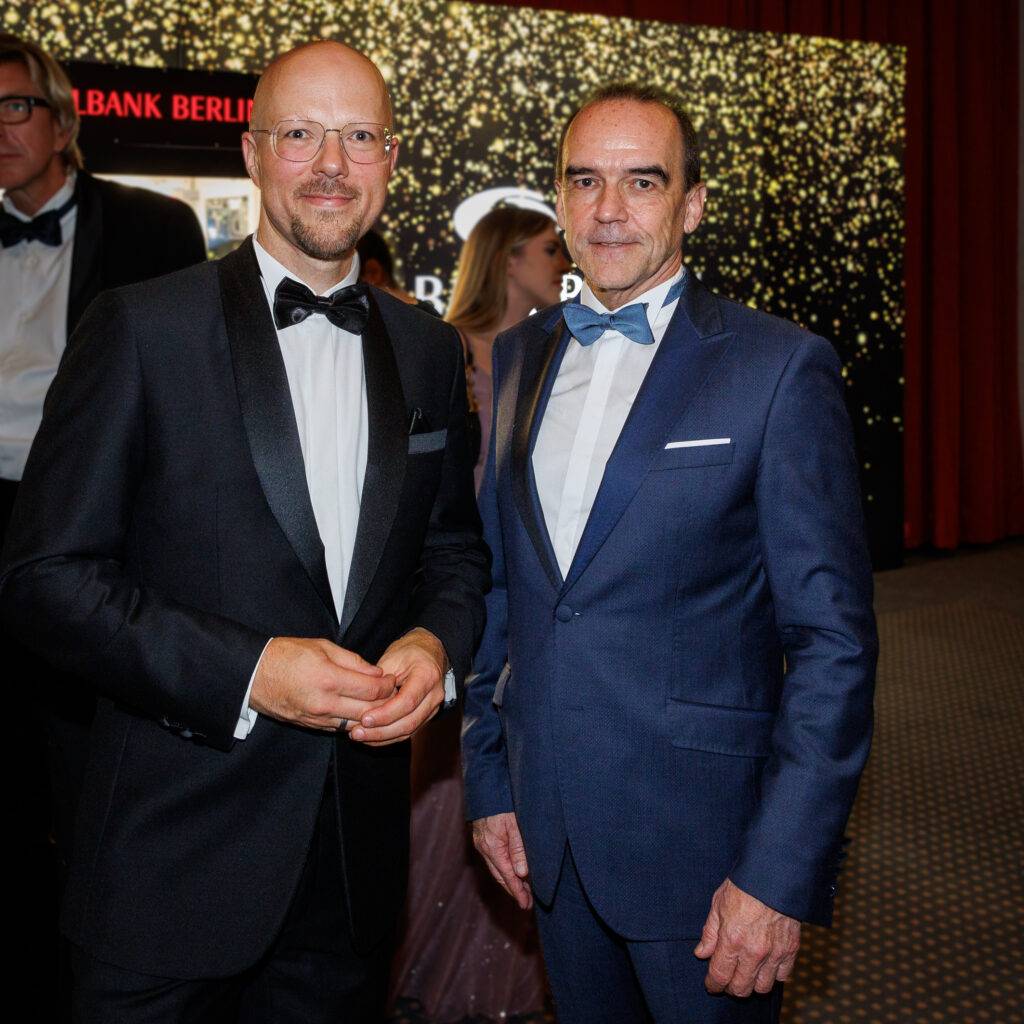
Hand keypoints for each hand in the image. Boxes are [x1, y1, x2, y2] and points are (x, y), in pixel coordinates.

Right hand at [249, 637, 394, 731]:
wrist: (253, 675)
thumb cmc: (287, 655)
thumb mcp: (322, 647)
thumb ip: (353, 661)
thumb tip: (377, 672)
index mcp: (329, 679)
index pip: (371, 690)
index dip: (387, 685)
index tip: (392, 679)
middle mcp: (324, 703)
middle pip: (368, 711)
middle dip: (385, 703)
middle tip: (392, 693)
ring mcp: (317, 718)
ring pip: (356, 724)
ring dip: (371, 715)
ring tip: (379, 703)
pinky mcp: (311, 726)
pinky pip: (340, 728)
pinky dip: (353, 721)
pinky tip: (358, 711)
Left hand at [348, 628, 446, 745]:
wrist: (428, 652)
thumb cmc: (409, 652)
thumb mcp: (392, 658)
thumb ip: (380, 682)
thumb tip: (362, 703)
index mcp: (427, 676)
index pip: (407, 701)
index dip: (385, 714)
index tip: (364, 719)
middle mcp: (434, 695)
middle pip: (409, 722)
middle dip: (381, 731)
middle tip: (356, 732)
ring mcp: (432, 708)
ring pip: (408, 731)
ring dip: (382, 737)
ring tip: (358, 735)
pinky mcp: (425, 717)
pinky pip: (407, 732)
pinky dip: (387, 737)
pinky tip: (369, 737)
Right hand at [472, 811, 532, 909]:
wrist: (486, 786)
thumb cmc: (503, 802)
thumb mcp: (515, 824)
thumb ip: (519, 848)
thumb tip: (522, 874)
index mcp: (492, 846)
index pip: (507, 875)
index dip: (517, 891)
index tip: (526, 904)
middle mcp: (484, 847)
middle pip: (500, 875)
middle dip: (514, 890)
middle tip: (527, 902)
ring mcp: (481, 843)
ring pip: (496, 868)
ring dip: (509, 880)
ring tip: (522, 891)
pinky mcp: (482, 838)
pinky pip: (493, 860)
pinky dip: (503, 869)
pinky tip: (511, 870)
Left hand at [694, 878, 800, 996]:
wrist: (774, 875)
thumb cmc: (743, 886)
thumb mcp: (718, 904)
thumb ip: (709, 933)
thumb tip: (701, 953)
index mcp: (732, 939)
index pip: (720, 975)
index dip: (713, 985)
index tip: (711, 985)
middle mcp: (754, 951)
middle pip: (741, 988)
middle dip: (731, 988)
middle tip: (728, 980)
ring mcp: (774, 952)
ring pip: (762, 987)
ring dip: (752, 985)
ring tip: (747, 975)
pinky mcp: (791, 949)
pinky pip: (783, 976)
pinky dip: (774, 976)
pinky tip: (766, 967)